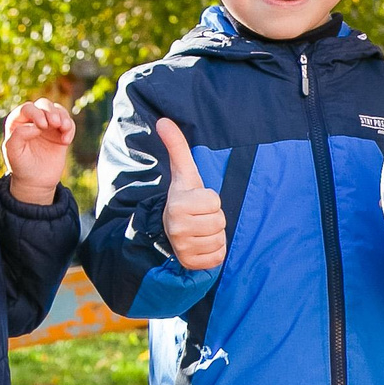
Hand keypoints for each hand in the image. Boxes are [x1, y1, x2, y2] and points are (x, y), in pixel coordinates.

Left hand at [3, 100, 75, 203]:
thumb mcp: (13, 152)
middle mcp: (33, 120)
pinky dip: (70, 128)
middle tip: (55, 124)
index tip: (42, 126)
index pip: (27, 108)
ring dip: (63, 117)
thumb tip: (35, 126)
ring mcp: (48, 126)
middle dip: (51, 111)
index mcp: (17, 122)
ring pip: (58, 110)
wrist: (36, 182)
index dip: (36, 113)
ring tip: (64, 129)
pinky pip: (68, 123)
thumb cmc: (21, 166)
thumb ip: (18, 136)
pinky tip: (66, 141)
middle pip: (44, 104)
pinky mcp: (60, 133)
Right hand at [156, 117, 227, 271]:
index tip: (197, 201)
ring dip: (215, 235)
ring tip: (200, 230)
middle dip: (214, 218)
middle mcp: (177, 228)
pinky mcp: (190, 264)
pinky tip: (201, 244)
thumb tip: (163, 120)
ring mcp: (183, 249)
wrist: (170, 228)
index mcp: (177, 204)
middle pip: (219, 221)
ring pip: (219, 240)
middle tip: (199, 216)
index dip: (211, 200)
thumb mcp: (184, 172)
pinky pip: (218, 257)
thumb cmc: (185, 196)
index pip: (215, 201)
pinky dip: (214, 252)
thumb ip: (176, 146)